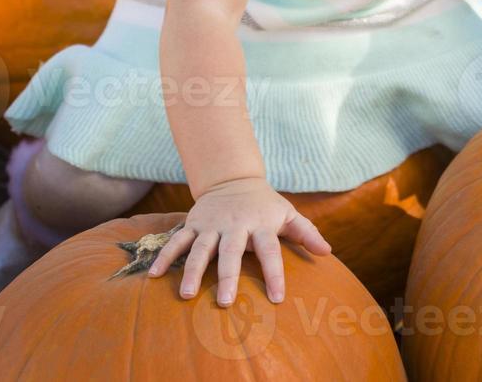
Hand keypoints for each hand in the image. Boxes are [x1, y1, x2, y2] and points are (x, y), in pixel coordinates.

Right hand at [148, 175, 331, 305]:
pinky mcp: (193, 224)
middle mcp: (235, 226)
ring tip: (185, 295)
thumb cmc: (265, 204)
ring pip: (200, 249)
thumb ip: (306, 233)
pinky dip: (166, 256)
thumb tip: (327, 252)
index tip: (277, 298)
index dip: (274, 273)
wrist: (233, 178)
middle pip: (231, 253)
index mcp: (261, 225)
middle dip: (228, 277)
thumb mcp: (287, 214)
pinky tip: (153, 276)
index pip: (270, 251)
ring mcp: (212, 225)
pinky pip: (177, 241)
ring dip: (192, 271)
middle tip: (226, 303)